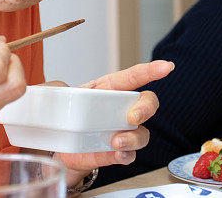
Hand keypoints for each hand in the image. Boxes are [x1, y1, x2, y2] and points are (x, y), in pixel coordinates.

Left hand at [54, 60, 173, 184]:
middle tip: (132, 117)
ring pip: (143, 133)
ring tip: (117, 142)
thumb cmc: (65, 115)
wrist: (57, 147)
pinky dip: (127, 155)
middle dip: (146, 108)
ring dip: (133, 138)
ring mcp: (121, 131)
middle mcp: (120, 109)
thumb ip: (55, 89)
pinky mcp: (115, 152)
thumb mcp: (57, 96)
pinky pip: (130, 155)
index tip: (167, 66)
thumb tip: (58, 89)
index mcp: (109, 89)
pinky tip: (118, 154)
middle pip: (147, 103)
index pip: (133, 77)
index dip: (151, 70)